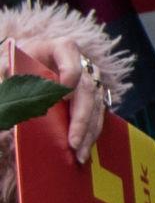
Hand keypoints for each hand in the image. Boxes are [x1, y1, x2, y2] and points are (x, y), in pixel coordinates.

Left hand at [9, 35, 110, 163]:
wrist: (27, 62)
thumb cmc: (16, 63)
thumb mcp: (7, 66)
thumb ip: (4, 79)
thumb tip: (5, 112)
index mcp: (61, 48)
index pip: (73, 62)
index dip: (70, 77)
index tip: (62, 97)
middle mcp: (82, 63)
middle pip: (88, 90)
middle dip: (82, 119)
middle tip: (73, 142)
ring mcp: (90, 79)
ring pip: (96, 104)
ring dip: (89, 131)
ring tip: (80, 154)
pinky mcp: (91, 94)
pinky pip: (97, 113)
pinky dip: (91, 132)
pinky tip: (84, 149)